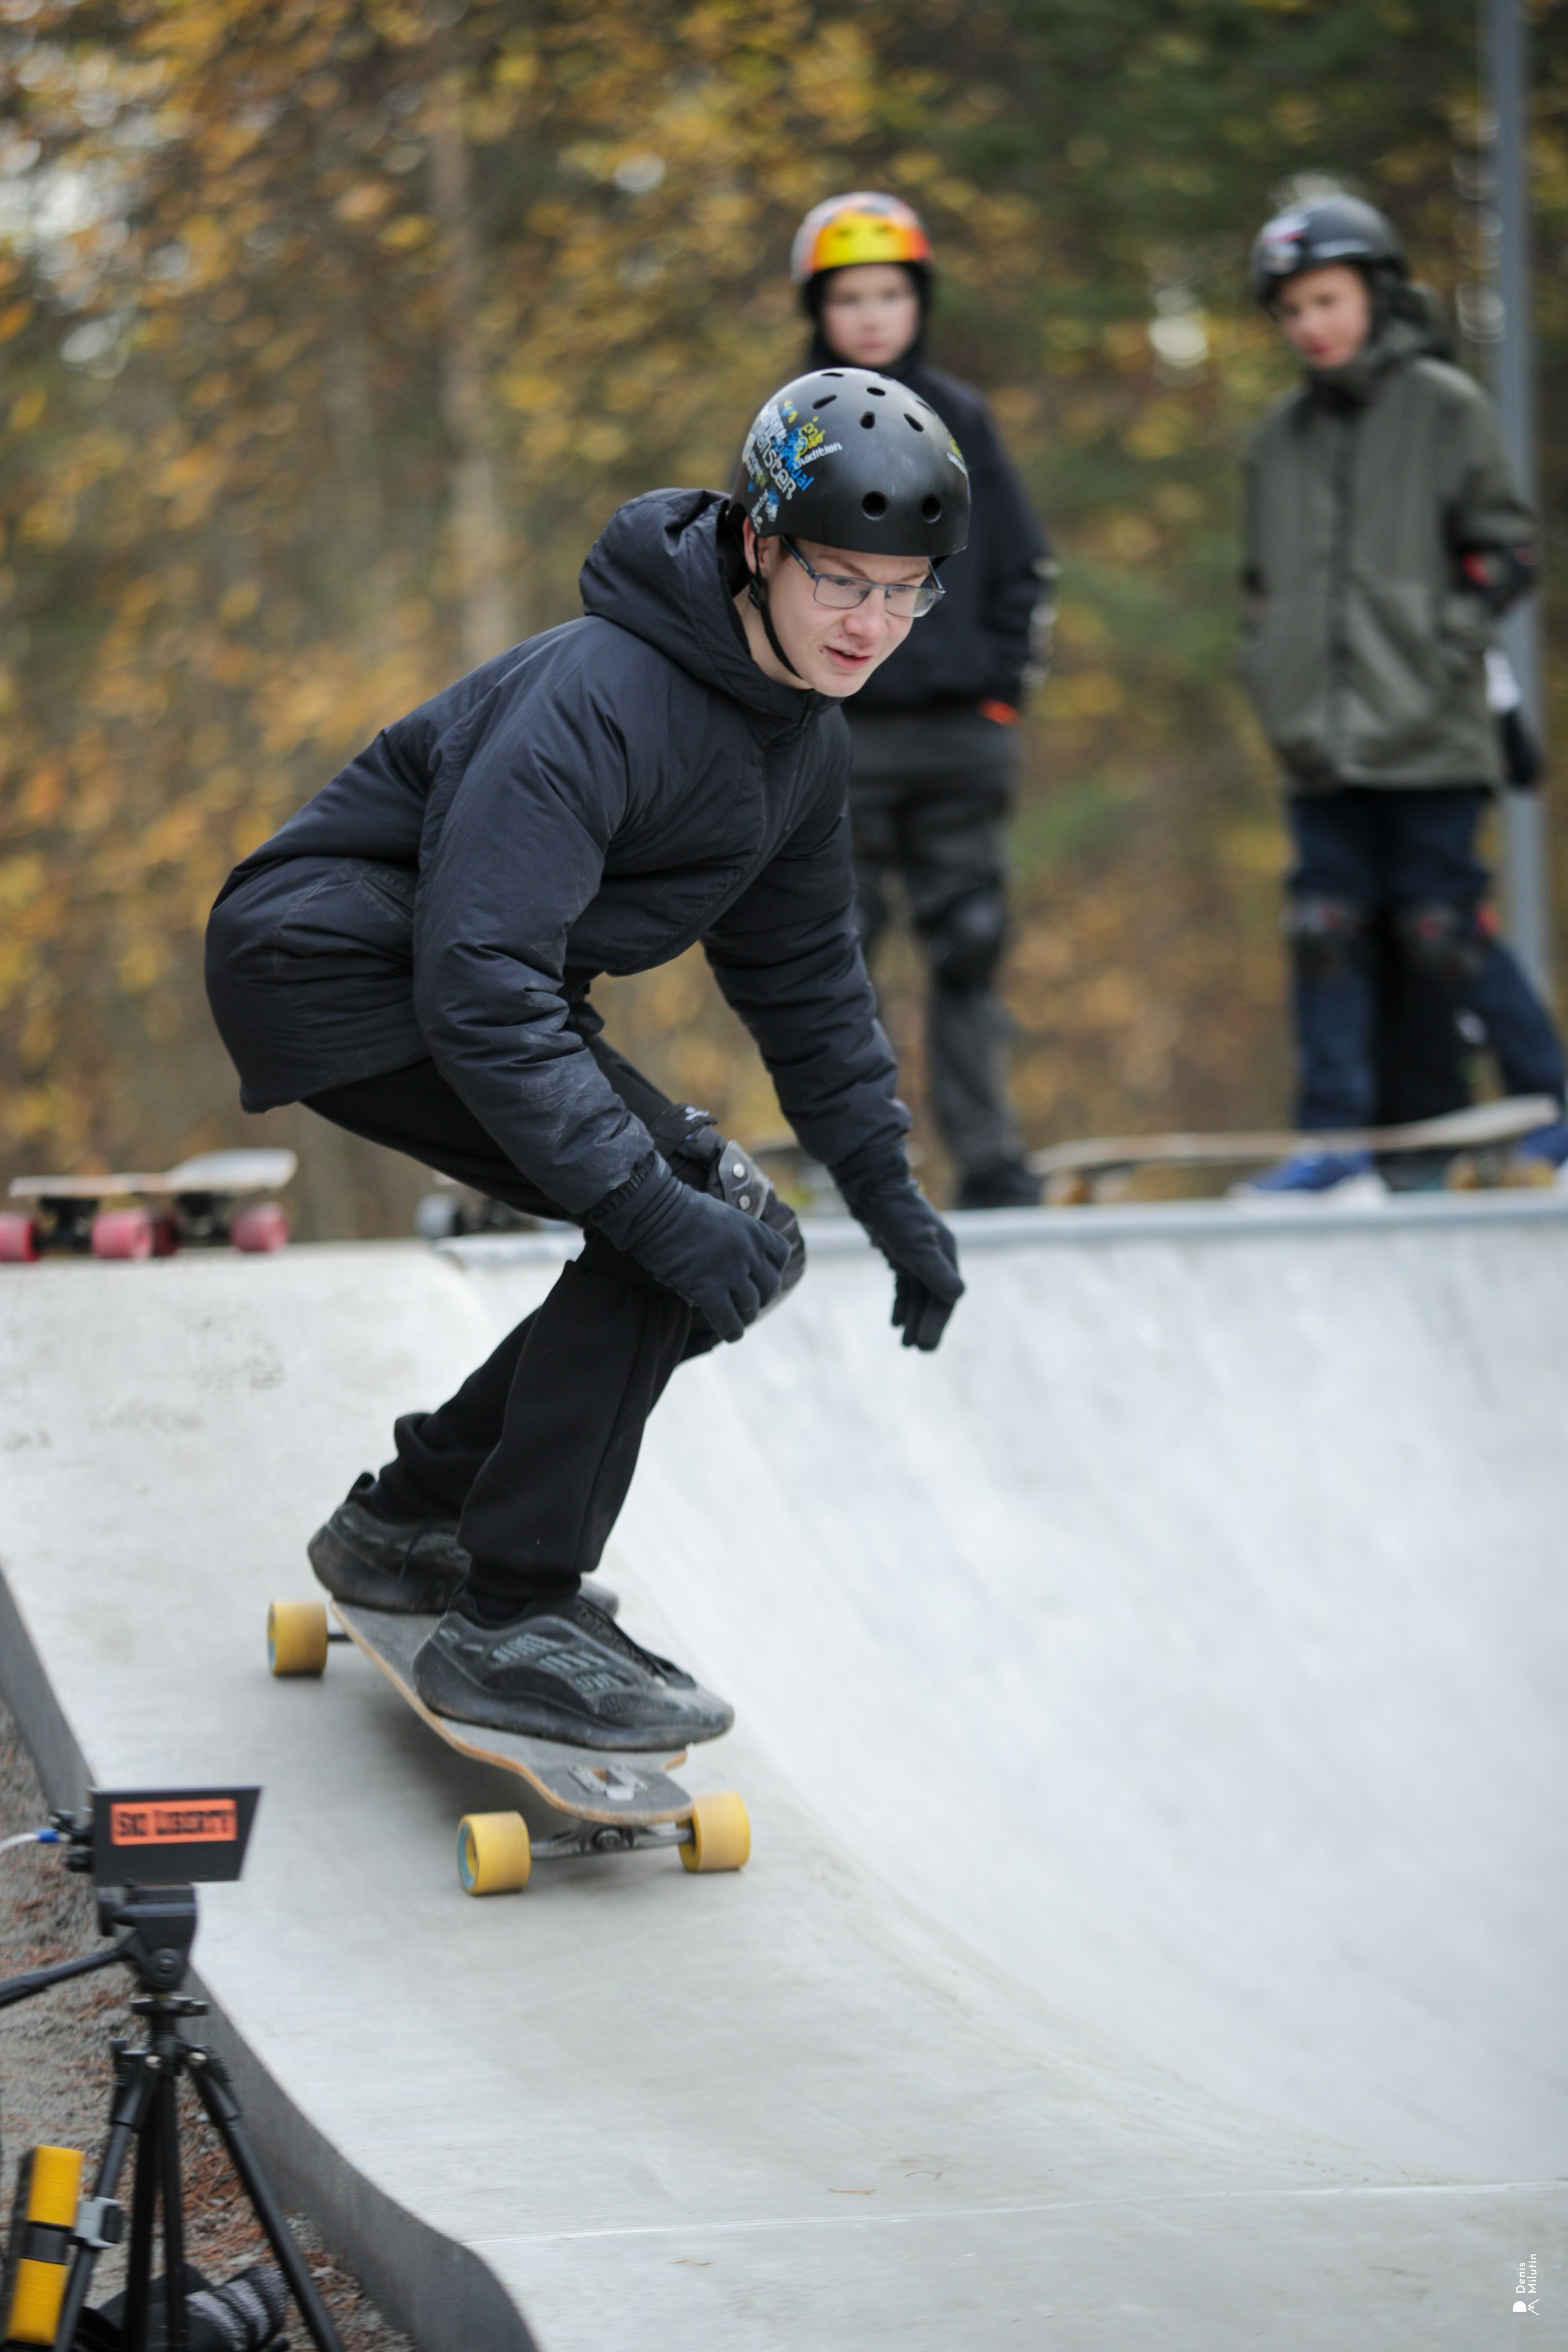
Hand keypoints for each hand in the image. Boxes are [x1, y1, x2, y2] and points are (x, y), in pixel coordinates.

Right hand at [593, 1162, 790, 1342]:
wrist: (654, 1210)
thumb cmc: (679, 1209)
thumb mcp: (721, 1214)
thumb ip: (736, 1235)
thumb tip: (737, 1259)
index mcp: (753, 1229)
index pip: (781, 1253)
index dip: (774, 1269)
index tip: (762, 1277)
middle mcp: (748, 1251)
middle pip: (770, 1285)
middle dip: (762, 1297)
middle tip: (749, 1303)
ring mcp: (730, 1271)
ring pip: (750, 1305)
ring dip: (744, 1315)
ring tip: (736, 1319)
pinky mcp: (708, 1289)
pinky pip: (728, 1320)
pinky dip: (731, 1331)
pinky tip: (728, 1335)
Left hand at [841, 1171, 963, 1350]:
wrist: (871, 1185)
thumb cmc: (895, 1214)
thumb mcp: (915, 1245)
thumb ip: (935, 1271)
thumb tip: (957, 1296)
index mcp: (945, 1253)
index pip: (946, 1295)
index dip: (937, 1322)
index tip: (925, 1344)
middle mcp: (935, 1254)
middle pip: (934, 1297)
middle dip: (926, 1324)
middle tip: (917, 1350)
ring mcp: (917, 1253)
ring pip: (918, 1293)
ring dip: (913, 1316)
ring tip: (904, 1342)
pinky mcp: (900, 1251)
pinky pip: (905, 1284)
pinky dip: (902, 1302)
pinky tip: (895, 1321)